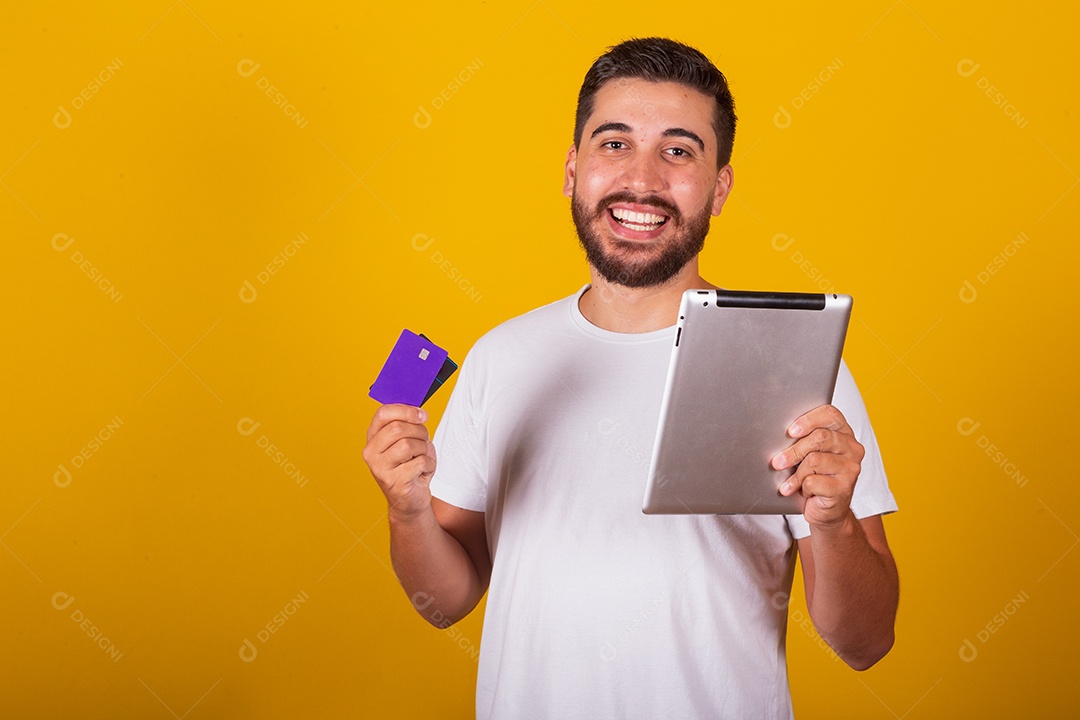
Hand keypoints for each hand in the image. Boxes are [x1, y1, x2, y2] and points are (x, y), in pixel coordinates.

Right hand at [362, 404, 436, 520]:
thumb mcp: (408, 441)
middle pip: (397, 428)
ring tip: (422, 457)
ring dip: (423, 449)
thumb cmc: (410, 467)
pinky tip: (423, 471)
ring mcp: (379, 468)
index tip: (422, 415)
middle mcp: (371, 452)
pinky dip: (428, 465)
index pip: (383, 414)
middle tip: (424, 440)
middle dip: (419, 431)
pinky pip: (418, 462)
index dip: (406, 410)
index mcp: (373, 437)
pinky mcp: (392, 482)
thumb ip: (408, 425)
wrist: (410, 500)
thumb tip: (419, 412)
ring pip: (408, 445)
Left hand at [771, 404, 864, 528]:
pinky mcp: (844, 488)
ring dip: (796, 474)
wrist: (828, 511)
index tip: (791, 431)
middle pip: (820, 437)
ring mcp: (850, 468)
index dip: (808, 420)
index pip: (830, 414)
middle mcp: (852, 448)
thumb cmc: (816, 478)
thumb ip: (803, 441)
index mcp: (844, 433)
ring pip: (814, 460)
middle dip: (793, 450)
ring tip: (790, 482)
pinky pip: (814, 481)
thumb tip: (777, 436)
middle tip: (777, 462)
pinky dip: (803, 487)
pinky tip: (803, 492)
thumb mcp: (810, 455)